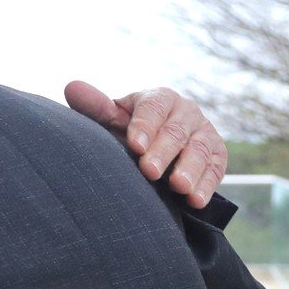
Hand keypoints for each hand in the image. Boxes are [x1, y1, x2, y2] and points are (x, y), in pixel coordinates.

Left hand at [64, 81, 227, 207]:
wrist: (159, 149)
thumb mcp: (113, 121)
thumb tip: (71, 88)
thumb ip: (96, 107)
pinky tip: (195, 200)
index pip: (154, 107)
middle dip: (164, 151)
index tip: (134, 145)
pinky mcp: (217, 154)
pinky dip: (207, 185)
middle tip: (149, 171)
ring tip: (178, 186)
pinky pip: (216, 168)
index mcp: (159, 98)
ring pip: (201, 148)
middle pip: (177, 130)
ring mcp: (204, 132)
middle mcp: (185, 111)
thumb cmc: (130, 132)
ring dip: (190, 168)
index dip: (145, 126)